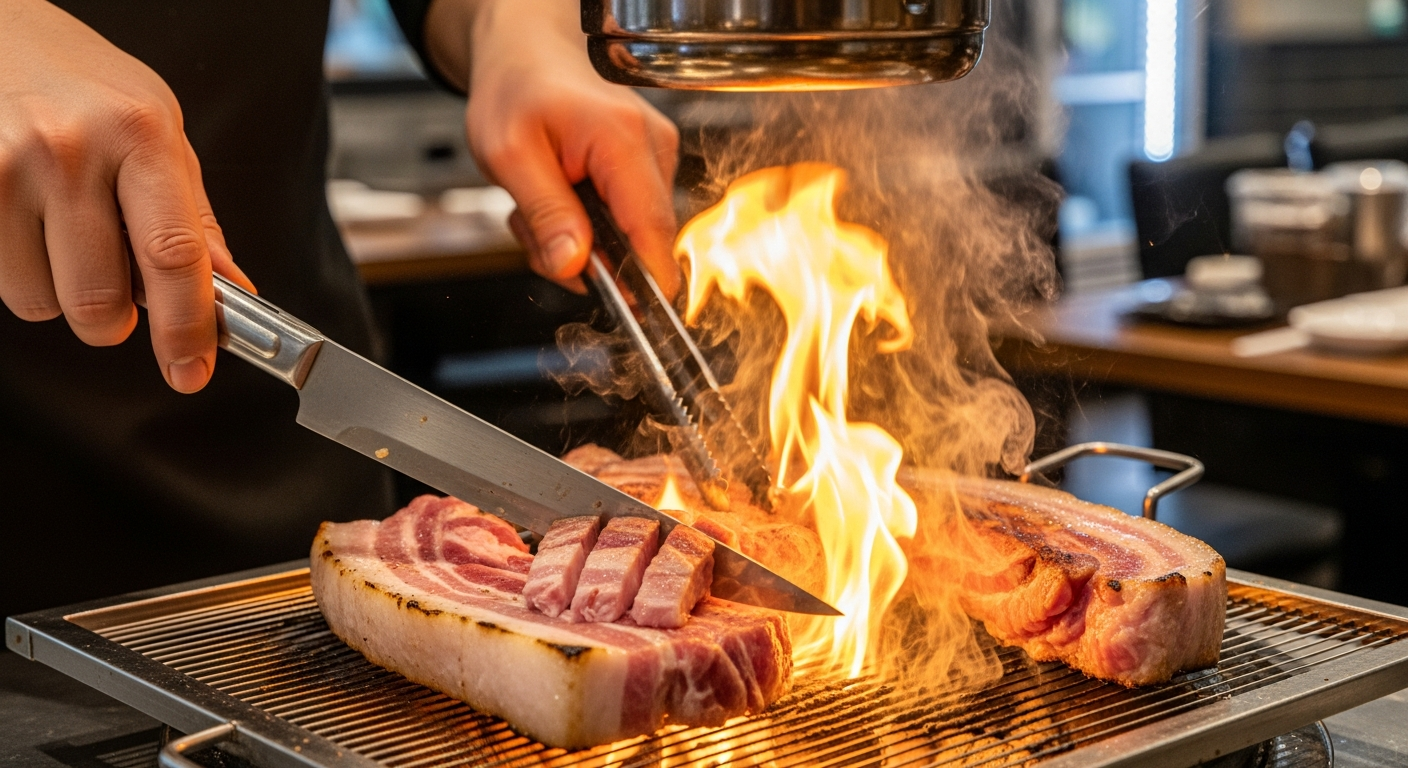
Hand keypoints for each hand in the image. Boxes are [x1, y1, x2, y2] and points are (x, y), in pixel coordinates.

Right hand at [0, 0, 252, 392]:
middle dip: (116, 320)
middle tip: (118, 291)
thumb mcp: (160, 131)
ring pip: (42, 302)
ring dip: (61, 293)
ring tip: (64, 235)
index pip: (174, 256)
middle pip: (100, 300)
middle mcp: (69, 151)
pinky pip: (1, 281)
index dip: (187, 328)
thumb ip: (194, 217)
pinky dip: (21, 272)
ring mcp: (4, 169)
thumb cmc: (87, 86)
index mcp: (140, 135)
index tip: (193, 370)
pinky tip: (28, 224)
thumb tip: (231, 292)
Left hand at [425, 0, 680, 295]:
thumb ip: (545, 214)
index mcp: (623, 141)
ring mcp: (656, 156)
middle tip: (536, 233)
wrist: (526, 52)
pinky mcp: (649, 166)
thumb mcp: (508, 154)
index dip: (644, 284)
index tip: (628, 314)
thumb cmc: (516, 87)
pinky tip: (561, 198)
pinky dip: (589, 224)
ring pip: (630, 237)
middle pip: (640, 243)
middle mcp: (653, 147)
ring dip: (581, 240)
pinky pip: (626, 220)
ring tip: (541, 205)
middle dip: (588, 257)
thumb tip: (575, 266)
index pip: (652, 233)